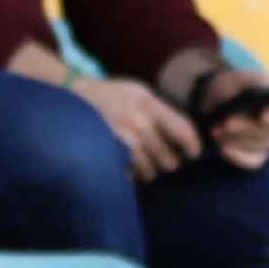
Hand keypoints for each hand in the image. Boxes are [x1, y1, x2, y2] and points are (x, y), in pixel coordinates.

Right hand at [70, 74, 202, 182]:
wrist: (75, 96)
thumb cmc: (113, 95)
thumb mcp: (140, 92)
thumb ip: (161, 111)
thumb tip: (184, 135)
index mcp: (149, 104)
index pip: (183, 130)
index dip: (193, 146)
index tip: (193, 154)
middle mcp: (138, 123)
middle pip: (169, 160)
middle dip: (168, 161)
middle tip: (164, 158)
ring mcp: (122, 141)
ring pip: (150, 172)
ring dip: (149, 170)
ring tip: (144, 161)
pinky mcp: (108, 154)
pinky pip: (130, 175)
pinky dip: (131, 173)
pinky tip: (127, 162)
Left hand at [189, 71, 268, 169]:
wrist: (221, 100)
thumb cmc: (235, 86)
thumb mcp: (239, 79)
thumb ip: (247, 87)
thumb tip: (249, 103)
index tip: (262, 116)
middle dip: (246, 128)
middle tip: (225, 124)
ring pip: (259, 146)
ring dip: (236, 140)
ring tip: (215, 131)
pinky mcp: (257, 156)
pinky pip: (252, 161)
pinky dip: (238, 157)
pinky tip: (223, 149)